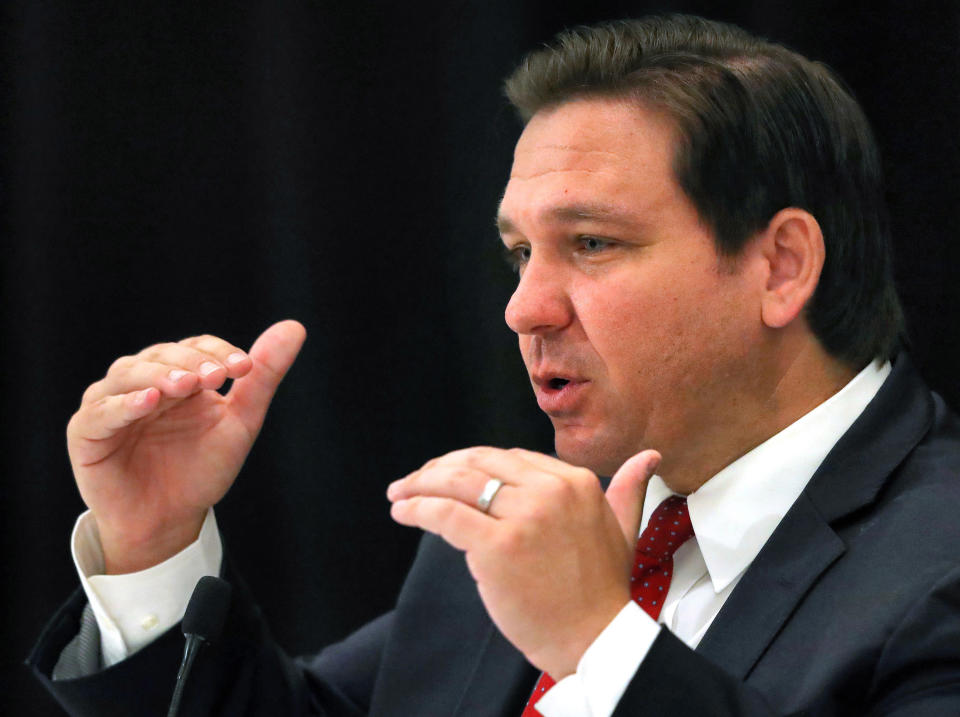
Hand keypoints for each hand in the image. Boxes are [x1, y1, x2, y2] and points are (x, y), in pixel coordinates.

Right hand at [67, 320, 305, 573]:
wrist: (170, 520)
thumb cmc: (201, 469)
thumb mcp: (239, 422)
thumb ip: (263, 377)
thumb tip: (295, 327)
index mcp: (179, 375)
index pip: (196, 347)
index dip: (218, 351)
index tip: (245, 368)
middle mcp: (142, 381)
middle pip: (162, 355)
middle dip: (191, 362)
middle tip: (215, 377)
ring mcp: (111, 403)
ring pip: (128, 374)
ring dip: (159, 374)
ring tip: (185, 384)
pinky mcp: (87, 432)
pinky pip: (102, 412)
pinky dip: (124, 403)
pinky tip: (150, 400)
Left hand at [387, 447, 659, 677]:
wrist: (595, 640)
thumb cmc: (602, 589)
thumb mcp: (622, 529)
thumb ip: (628, 489)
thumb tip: (648, 456)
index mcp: (574, 481)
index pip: (507, 457)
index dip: (471, 462)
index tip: (448, 473)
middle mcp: (550, 490)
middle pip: (478, 463)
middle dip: (440, 468)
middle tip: (415, 481)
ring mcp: (523, 516)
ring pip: (457, 483)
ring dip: (420, 484)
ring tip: (399, 493)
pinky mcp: (497, 546)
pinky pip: (445, 514)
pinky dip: (417, 508)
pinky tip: (403, 512)